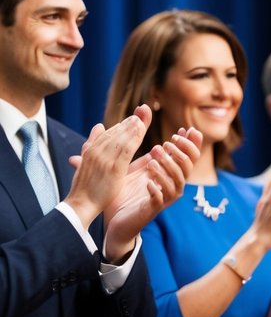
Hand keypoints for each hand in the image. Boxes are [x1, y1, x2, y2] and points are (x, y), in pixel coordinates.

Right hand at [65, 106, 154, 228]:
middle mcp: (96, 151)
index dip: (122, 124)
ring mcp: (104, 159)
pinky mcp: (114, 168)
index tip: (133, 117)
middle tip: (142, 111)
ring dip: (134, 126)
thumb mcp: (85, 161)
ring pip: (121, 138)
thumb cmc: (85, 187)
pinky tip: (142, 131)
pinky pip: (126, 149)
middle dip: (130, 121)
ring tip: (144, 118)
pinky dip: (134, 138)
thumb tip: (98, 125)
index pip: (108, 132)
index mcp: (90, 150)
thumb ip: (92, 143)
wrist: (80, 204)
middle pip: (116, 132)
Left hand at [104, 126, 203, 261]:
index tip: (183, 129)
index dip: (191, 142)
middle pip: (189, 167)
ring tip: (152, 159)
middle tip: (166, 143)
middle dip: (180, 152)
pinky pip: (161, 199)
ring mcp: (164, 199)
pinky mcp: (152, 210)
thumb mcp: (137, 167)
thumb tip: (153, 130)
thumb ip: (148, 152)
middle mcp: (172, 185)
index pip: (190, 156)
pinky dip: (157, 189)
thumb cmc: (127, 192)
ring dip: (168, 168)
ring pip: (178, 182)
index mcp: (170, 174)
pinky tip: (148, 182)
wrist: (113, 219)